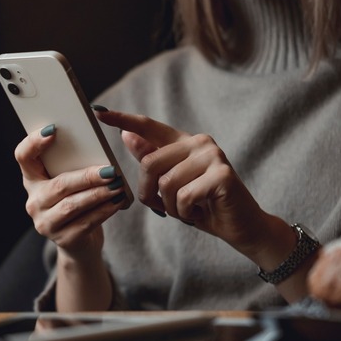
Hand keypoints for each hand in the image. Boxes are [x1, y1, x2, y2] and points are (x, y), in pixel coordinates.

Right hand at [14, 125, 126, 260]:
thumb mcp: (69, 182)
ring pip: (72, 205)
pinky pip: (86, 222)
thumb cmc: (76, 202)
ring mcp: (46, 223)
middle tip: (110, 170)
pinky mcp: (64, 240)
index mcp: (32, 180)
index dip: (34, 142)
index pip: (23, 156)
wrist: (79, 243)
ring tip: (117, 185)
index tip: (54, 130)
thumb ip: (74, 166)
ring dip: (98, 194)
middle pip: (59, 185)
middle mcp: (34, 202)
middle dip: (87, 177)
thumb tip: (98, 148)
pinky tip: (117, 202)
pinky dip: (104, 211)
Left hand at [96, 110, 294, 264]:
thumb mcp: (171, 185)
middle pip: (149, 163)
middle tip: (163, 207)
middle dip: (149, 193)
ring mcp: (212, 156)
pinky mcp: (222, 174)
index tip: (99, 113)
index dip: (123, 120)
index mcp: (184, 142)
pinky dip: (185, 212)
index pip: (149, 126)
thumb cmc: (204, 206)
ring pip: (165, 183)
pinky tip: (200, 211)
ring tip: (188, 209)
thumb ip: (153, 161)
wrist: (241, 227)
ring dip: (170, 206)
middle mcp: (199, 142)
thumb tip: (127, 136)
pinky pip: (183, 196)